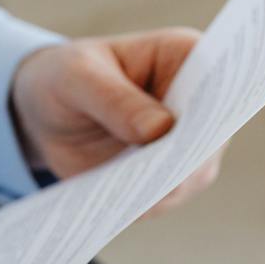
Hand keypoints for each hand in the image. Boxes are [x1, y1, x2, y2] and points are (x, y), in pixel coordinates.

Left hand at [11, 29, 222, 214]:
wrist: (47, 113)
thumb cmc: (67, 78)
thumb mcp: (77, 78)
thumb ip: (115, 99)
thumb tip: (160, 129)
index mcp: (186, 57)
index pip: (217, 82)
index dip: (213, 108)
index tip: (195, 131)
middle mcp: (199, 103)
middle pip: (212, 136)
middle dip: (187, 159)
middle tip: (160, 177)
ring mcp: (188, 143)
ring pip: (192, 174)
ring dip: (165, 188)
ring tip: (132, 197)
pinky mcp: (168, 176)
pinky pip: (164, 196)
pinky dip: (144, 203)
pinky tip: (120, 206)